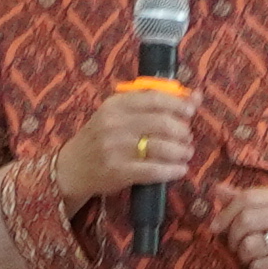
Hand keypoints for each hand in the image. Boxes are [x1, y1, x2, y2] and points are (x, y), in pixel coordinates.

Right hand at [48, 89, 198, 206]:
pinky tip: (180, 170)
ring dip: (181, 151)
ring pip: (162, 147)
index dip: (179, 104)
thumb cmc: (101, 137)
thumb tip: (195, 96)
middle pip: (162, 122)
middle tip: (187, 137)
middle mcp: (115, 123)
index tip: (191, 111)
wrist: (72, 167)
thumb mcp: (118, 114)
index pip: (155, 98)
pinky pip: (154, 170)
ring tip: (185, 153)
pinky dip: (172, 170)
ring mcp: (116, 148)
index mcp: (116, 104)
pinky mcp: (119, 171)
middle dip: (182, 131)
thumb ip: (152, 104)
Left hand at [222, 186, 267, 268]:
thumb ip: (240, 201)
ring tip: (251, 258)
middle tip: (235, 247)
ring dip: (243, 256)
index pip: (247, 198)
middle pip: (246, 220)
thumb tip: (217, 189)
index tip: (216, 228)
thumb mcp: (261, 214)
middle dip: (233, 237)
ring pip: (249, 245)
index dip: (226, 214)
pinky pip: (257, 266)